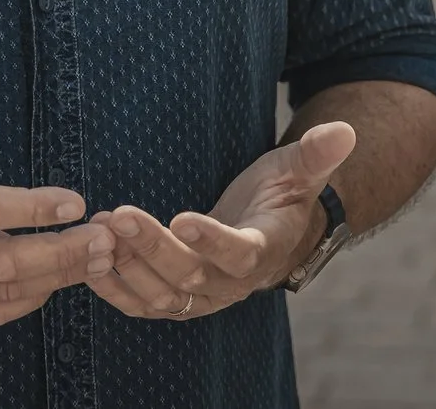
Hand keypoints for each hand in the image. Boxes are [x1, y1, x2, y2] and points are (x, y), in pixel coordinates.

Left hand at [90, 119, 357, 321]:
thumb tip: (346, 129)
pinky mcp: (175, 299)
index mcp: (262, 250)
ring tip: (100, 230)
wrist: (266, 234)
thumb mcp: (297, 170)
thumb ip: (315, 154)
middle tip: (121, 215)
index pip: (238, 251)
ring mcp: (201, 295)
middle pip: (189, 275)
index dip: (212, 240)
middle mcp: (230, 282)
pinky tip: (90, 261)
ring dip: (126, 267)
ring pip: (161, 294)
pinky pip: (142, 304)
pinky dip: (115, 289)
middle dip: (152, 247)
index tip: (183, 218)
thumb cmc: (280, 197)